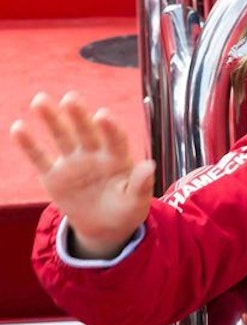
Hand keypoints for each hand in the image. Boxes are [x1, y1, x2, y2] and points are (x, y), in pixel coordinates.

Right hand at [10, 92, 154, 259]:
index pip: (115, 139)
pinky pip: (40, 158)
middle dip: (79, 115)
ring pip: (62, 137)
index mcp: (118, 158)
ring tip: (40, 100)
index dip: (110, 128)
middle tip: (70, 98)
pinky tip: (18, 127)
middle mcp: (95, 154)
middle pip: (87, 131)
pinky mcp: (53, 176)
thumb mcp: (136, 202)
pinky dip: (29, 144)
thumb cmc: (126, 209)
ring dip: (52, 119)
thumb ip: (141, 184)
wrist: (105, 226)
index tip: (103, 115)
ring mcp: (73, 163)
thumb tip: (149, 166)